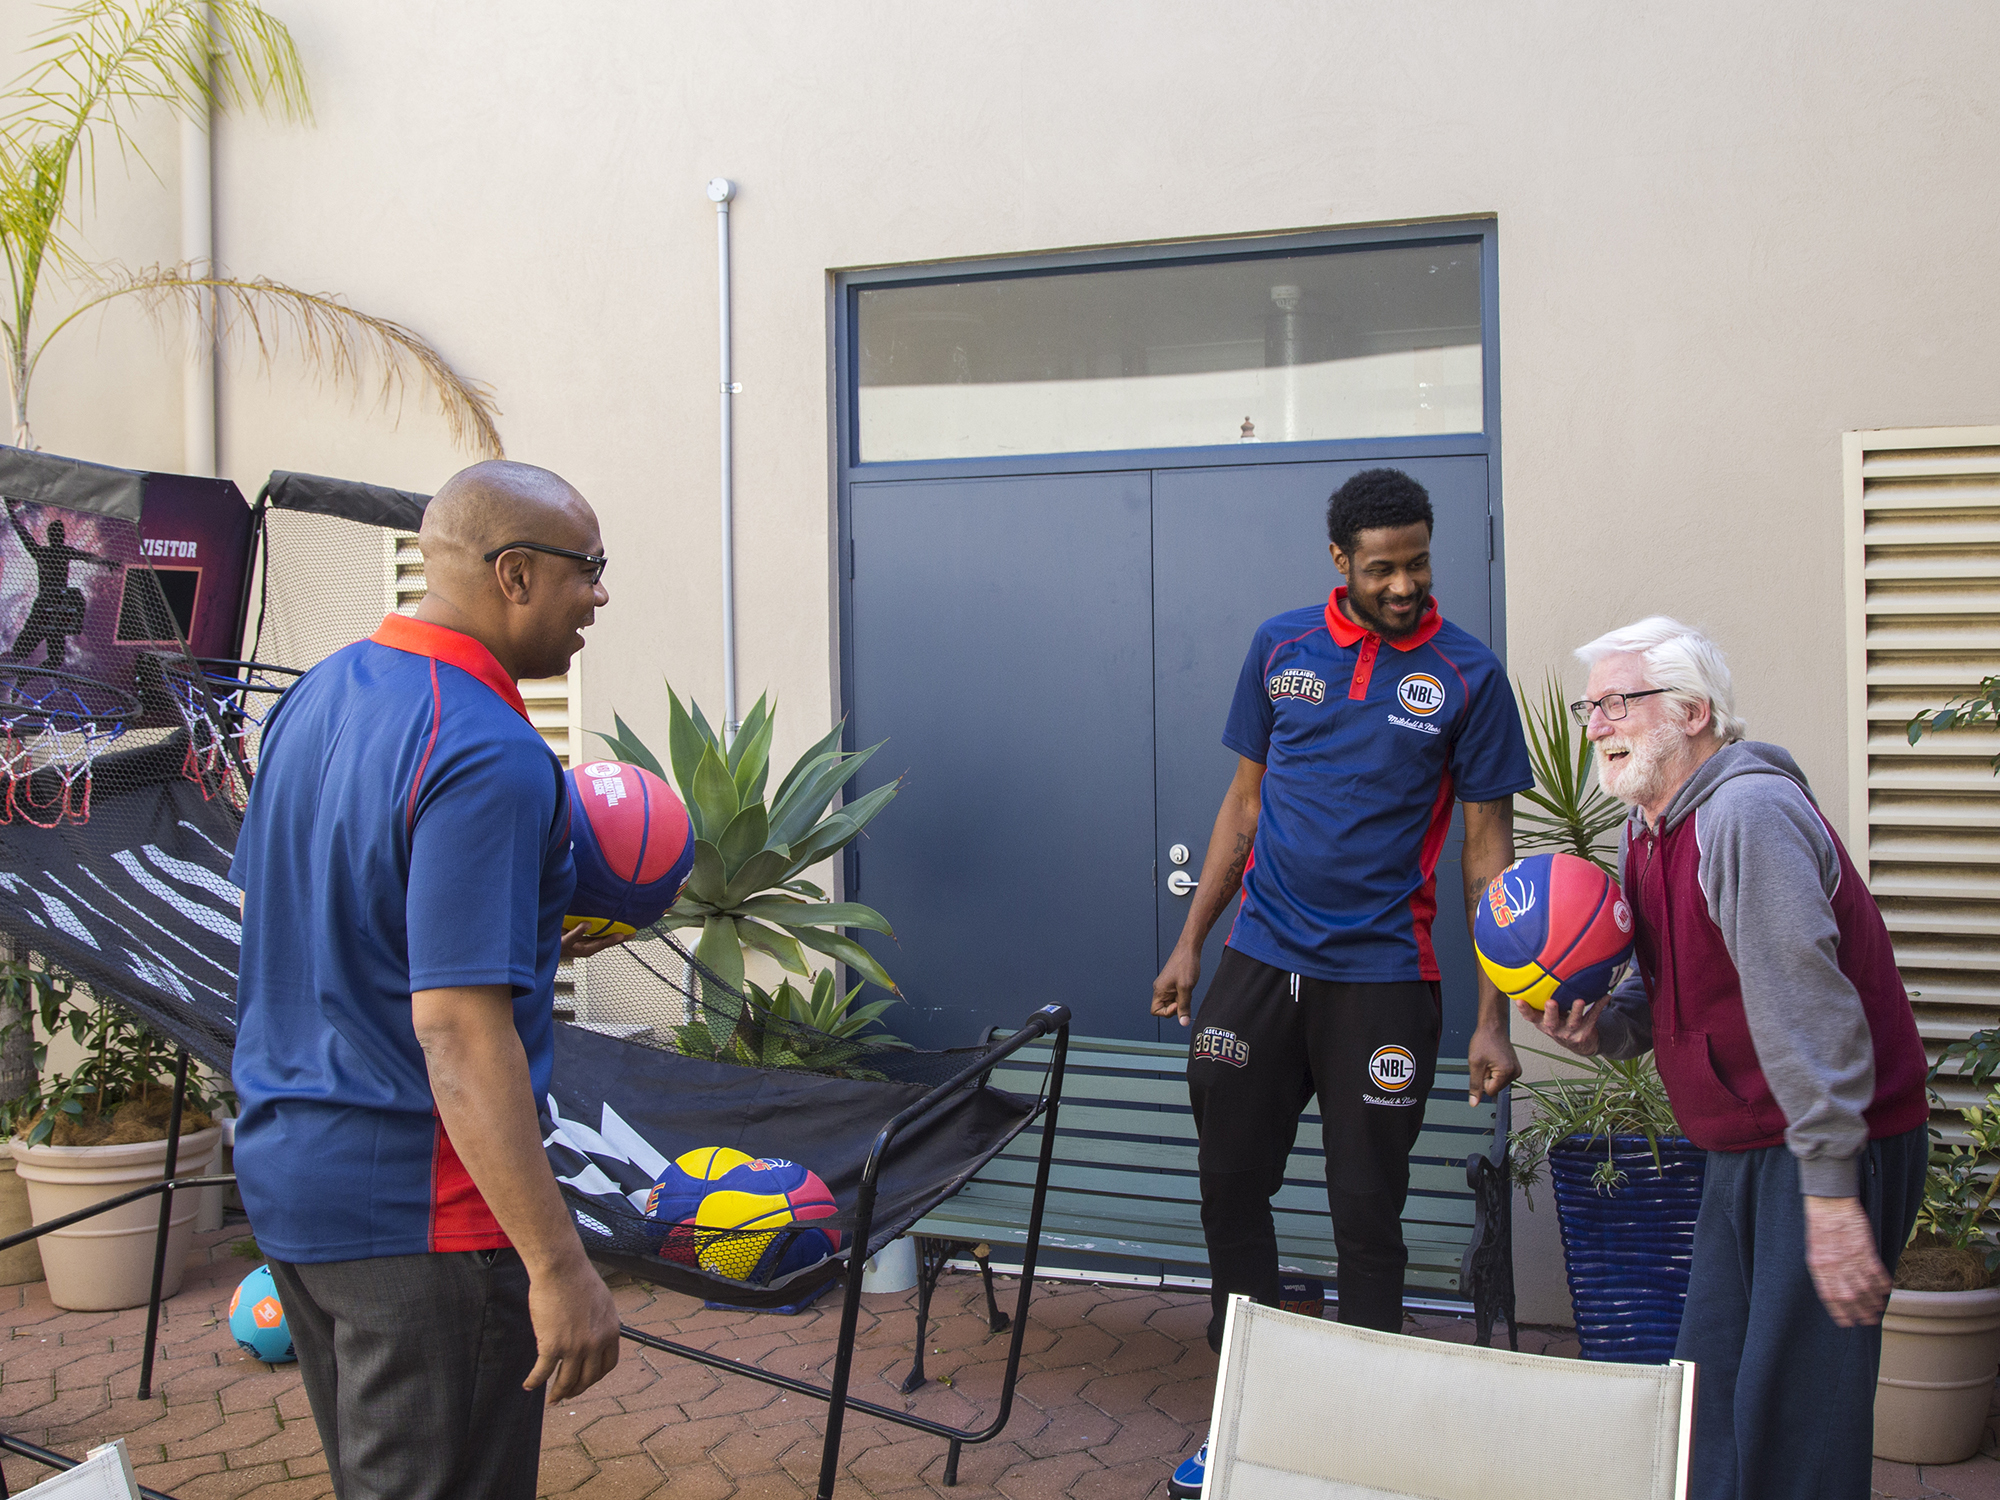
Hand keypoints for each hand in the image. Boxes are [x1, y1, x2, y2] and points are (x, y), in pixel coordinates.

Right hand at [523, 1253, 621, 1401]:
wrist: (561, 1269)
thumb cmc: (578, 1279)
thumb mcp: (602, 1302)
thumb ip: (600, 1322)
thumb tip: (595, 1333)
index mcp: (611, 1331)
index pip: (608, 1365)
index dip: (596, 1377)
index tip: (586, 1381)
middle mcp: (596, 1343)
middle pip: (588, 1378)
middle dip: (577, 1390)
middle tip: (567, 1395)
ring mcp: (575, 1347)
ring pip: (567, 1381)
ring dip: (558, 1394)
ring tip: (552, 1400)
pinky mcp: (553, 1346)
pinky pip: (543, 1372)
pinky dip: (535, 1381)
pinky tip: (529, 1385)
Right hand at [561, 923, 630, 960]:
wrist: (550, 946)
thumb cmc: (556, 945)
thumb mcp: (564, 940)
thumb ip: (576, 933)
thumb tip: (588, 924)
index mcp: (584, 949)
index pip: (600, 944)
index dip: (611, 940)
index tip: (621, 935)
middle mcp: (589, 947)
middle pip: (607, 942)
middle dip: (620, 938)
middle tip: (633, 933)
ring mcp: (589, 942)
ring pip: (606, 938)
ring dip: (618, 934)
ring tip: (631, 929)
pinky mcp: (588, 938)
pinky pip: (601, 934)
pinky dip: (610, 930)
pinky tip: (616, 924)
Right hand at [1151, 945, 1199, 1026]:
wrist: (1189, 949)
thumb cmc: (1186, 965)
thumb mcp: (1186, 988)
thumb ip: (1184, 1007)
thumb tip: (1183, 1023)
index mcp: (1159, 990)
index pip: (1156, 1011)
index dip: (1168, 1012)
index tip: (1178, 1004)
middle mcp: (1160, 988)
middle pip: (1164, 1007)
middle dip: (1176, 1006)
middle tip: (1185, 996)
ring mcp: (1166, 985)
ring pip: (1171, 1001)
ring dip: (1181, 1000)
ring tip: (1188, 989)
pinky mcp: (1172, 982)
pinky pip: (1175, 995)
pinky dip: (1183, 994)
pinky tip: (1189, 986)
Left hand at [1467, 1021, 1519, 1105]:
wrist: (1493, 1027)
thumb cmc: (1484, 1041)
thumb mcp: (1475, 1064)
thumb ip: (1475, 1085)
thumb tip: (1474, 1103)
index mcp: (1507, 1073)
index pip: (1490, 1091)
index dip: (1482, 1080)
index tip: (1483, 1066)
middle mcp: (1515, 1073)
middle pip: (1494, 1088)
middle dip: (1487, 1076)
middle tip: (1486, 1061)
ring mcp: (1516, 1070)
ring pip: (1497, 1083)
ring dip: (1490, 1073)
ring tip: (1490, 1058)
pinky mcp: (1515, 1067)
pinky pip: (1501, 1077)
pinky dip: (1495, 1070)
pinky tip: (1494, 1058)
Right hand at [1520, 995, 1605, 1055]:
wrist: (1580, 1043)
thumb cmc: (1561, 1022)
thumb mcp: (1547, 1014)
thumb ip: (1540, 1000)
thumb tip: (1530, 972)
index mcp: (1542, 1023)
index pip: (1530, 1017)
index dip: (1524, 1010)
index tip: (1519, 1000)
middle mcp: (1554, 1029)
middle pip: (1551, 1022)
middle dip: (1551, 1012)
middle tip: (1551, 1002)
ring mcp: (1570, 1033)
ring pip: (1573, 1022)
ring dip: (1577, 1011)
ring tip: (1580, 1001)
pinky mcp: (1585, 1033)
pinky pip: (1592, 1018)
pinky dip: (1599, 1006)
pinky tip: (1605, 996)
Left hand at [1803, 1194, 1891, 1326]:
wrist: (1829, 1202)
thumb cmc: (1820, 1224)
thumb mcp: (1815, 1249)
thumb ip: (1824, 1269)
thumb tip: (1834, 1288)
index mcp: (1818, 1265)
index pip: (1829, 1297)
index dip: (1839, 1312)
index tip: (1847, 1322)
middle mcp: (1835, 1265)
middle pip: (1849, 1297)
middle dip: (1860, 1312)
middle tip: (1868, 1320)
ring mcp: (1851, 1258)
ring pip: (1865, 1288)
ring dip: (1873, 1301)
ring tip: (1878, 1309)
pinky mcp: (1865, 1249)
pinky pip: (1877, 1273)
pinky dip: (1882, 1284)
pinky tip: (1885, 1291)